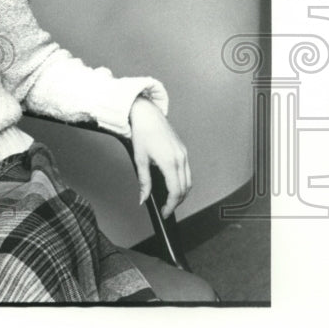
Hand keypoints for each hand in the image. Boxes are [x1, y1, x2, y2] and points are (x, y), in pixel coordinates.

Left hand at [129, 97, 190, 218]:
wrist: (147, 115)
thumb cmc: (142, 133)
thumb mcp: (140, 159)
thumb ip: (144, 181)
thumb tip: (143, 198)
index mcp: (169, 162)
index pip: (175, 191)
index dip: (170, 205)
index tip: (165, 213)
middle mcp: (180, 159)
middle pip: (185, 189)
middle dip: (176, 202)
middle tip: (166, 209)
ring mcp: (184, 154)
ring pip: (189, 181)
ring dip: (181, 193)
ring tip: (170, 200)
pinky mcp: (184, 151)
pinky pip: (187, 172)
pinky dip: (183, 182)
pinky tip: (173, 185)